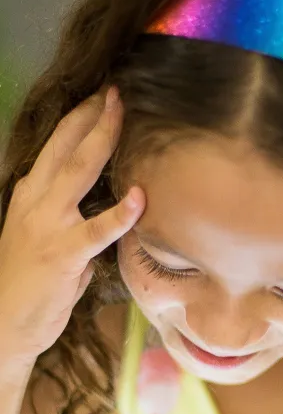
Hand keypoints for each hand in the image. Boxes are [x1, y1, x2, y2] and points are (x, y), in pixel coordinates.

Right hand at [0, 88, 144, 365]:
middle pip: (67, 147)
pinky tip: (138, 198)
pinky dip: (119, 215)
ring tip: (122, 113)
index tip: (103, 96)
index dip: (80, 118)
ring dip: (102, 139)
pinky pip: (96, 231)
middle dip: (93, 115)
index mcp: (30, 194)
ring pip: (78, 171)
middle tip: (116, 90)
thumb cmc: (31, 286)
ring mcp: (48, 225)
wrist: (4, 322)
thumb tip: (106, 214)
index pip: (56, 146)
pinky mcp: (63, 254)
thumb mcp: (44, 239)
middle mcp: (36, 201)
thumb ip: (73, 221)